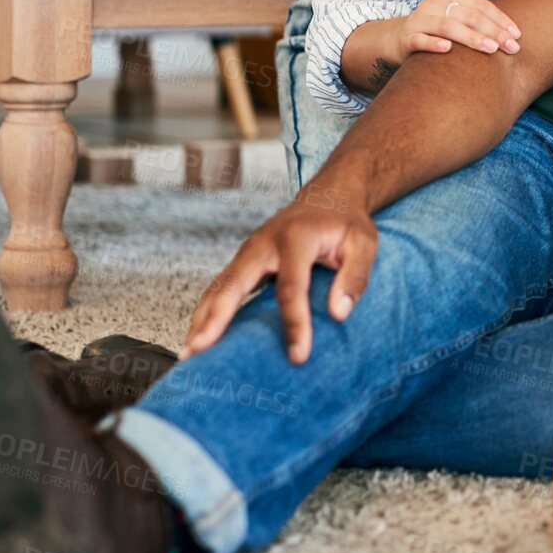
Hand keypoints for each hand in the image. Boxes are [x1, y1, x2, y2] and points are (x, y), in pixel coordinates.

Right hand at [182, 179, 376, 363]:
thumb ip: (355, 277)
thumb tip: (339, 313)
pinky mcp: (243, 260)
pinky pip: (220, 288)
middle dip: (216, 318)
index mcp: (296, 238)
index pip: (292, 287)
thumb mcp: (364, 244)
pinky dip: (205, 312)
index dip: (294, 323)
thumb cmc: (346, 223)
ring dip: (201, 319)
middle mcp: (264, 243)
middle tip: (200, 351)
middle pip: (234, 283)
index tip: (298, 356)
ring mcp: (249, 250)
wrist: (329, 196)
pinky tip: (198, 338)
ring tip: (189, 355)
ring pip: (219, 286)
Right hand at [398, 0, 520, 57]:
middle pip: (468, 15)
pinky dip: (434, 43)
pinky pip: (420, 40)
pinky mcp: (408, 38)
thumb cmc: (438, 18)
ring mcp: (420, 20)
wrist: (402, 37)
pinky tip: (448, 49)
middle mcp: (433, 3)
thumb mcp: (455, 0)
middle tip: (512, 47)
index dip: (500, 18)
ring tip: (491, 49)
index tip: (517, 34)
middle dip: (493, 31)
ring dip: (471, 37)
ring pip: (448, 27)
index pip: (479, 4)